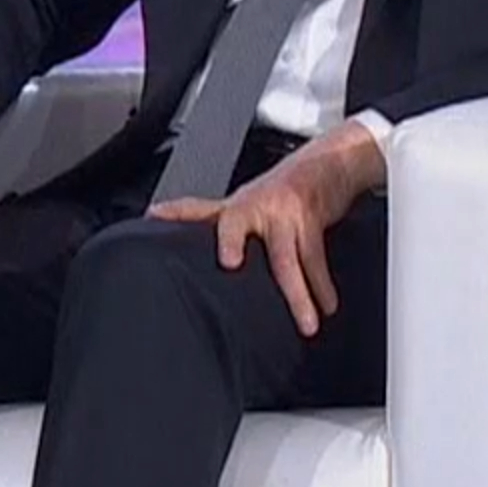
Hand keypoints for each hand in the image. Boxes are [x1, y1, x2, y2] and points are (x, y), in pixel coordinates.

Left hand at [148, 122, 386, 338]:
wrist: (330, 163)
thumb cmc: (284, 191)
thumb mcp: (245, 203)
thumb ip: (210, 219)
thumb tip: (170, 226)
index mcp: (234, 208)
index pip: (197, 208)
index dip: (176, 212)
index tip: (157, 216)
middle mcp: (254, 206)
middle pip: (235, 222)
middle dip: (231, 239)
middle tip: (229, 263)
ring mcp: (282, 212)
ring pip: (286, 256)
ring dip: (298, 292)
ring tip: (305, 323)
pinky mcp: (310, 218)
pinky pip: (314, 257)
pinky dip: (321, 285)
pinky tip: (326, 305)